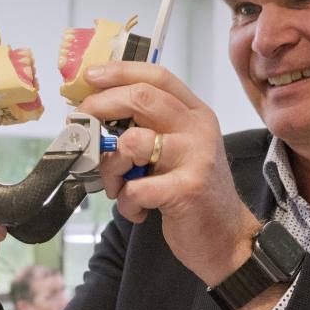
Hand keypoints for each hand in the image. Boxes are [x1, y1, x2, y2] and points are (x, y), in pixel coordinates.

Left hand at [77, 61, 261, 286]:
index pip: (157, 76)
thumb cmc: (190, 190)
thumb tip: (95, 110)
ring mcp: (195, 157)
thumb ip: (148, 126)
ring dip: (110, 167)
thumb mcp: (176, 148)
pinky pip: (135, 187)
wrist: (226, 237)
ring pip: (131, 142)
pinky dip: (125, 202)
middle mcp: (197, 128)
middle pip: (142, 98)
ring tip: (117, 186)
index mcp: (194, 113)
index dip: (120, 72)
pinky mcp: (187, 189)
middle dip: (101, 106)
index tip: (90, 76)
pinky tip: (136, 210)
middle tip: (82, 123)